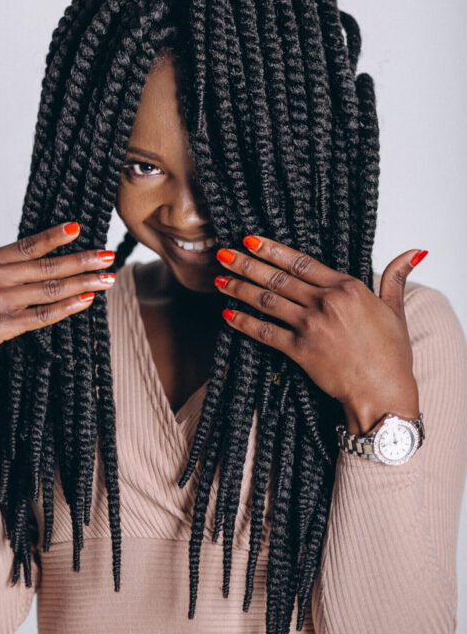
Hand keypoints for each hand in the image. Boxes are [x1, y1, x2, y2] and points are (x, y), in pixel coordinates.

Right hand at [0, 221, 116, 391]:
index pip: (27, 245)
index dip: (54, 236)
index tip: (78, 228)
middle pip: (46, 266)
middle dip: (81, 260)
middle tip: (108, 255)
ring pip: (49, 289)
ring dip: (82, 283)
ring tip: (108, 279)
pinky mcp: (2, 326)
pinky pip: (40, 316)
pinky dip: (65, 308)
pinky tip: (86, 301)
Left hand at [214, 237, 427, 433]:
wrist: (383, 393)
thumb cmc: (391, 355)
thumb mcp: (395, 310)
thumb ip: (394, 278)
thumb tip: (413, 252)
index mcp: (348, 288)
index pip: (301, 263)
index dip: (273, 250)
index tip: (251, 240)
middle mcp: (326, 302)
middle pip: (278, 278)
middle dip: (247, 264)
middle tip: (223, 254)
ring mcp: (312, 326)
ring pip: (268, 301)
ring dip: (240, 289)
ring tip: (220, 280)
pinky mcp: (300, 350)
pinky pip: (266, 332)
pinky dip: (245, 323)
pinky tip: (228, 316)